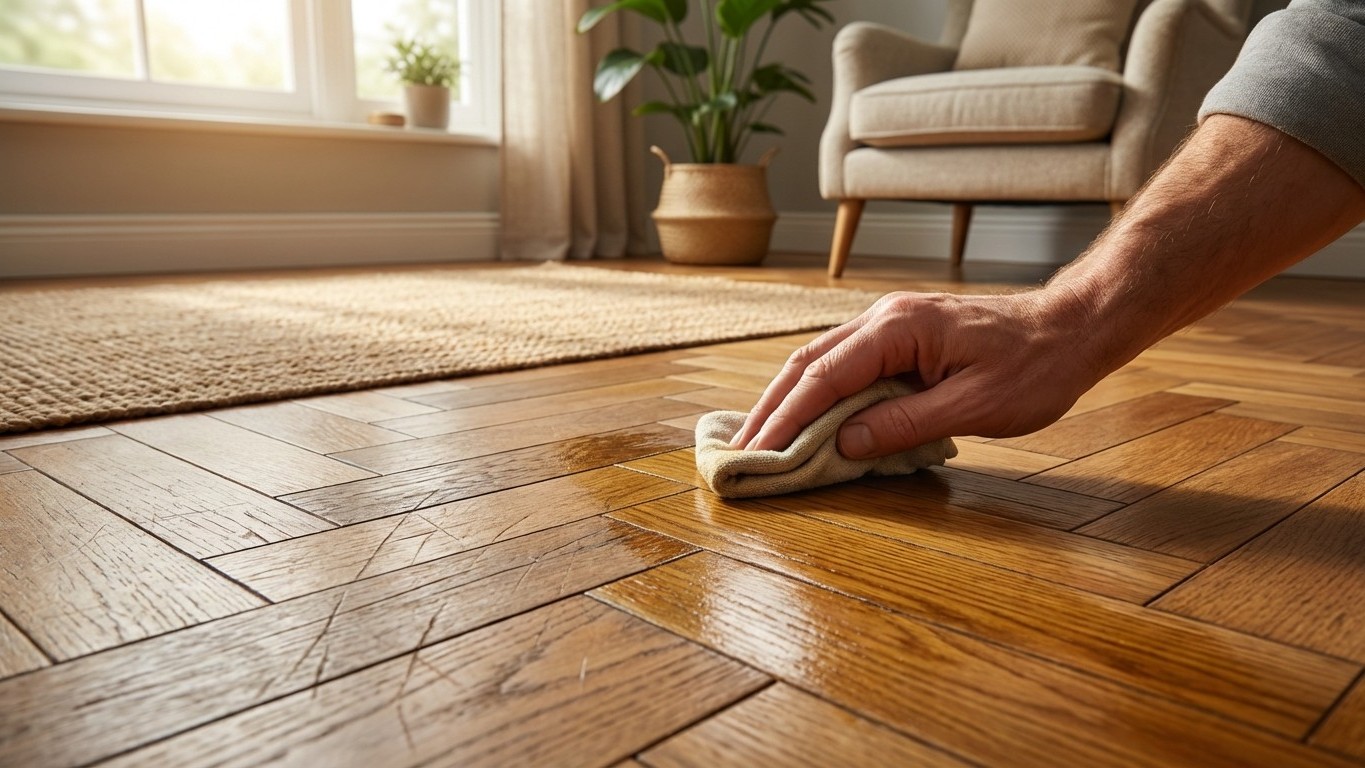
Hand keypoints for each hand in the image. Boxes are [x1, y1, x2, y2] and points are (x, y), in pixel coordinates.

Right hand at [730, 289, 1105, 458]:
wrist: (1072, 327)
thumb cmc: (1035, 366)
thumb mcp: (974, 406)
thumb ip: (904, 424)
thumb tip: (844, 444)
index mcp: (898, 328)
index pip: (823, 378)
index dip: (785, 419)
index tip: (757, 454)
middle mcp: (883, 318)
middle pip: (807, 364)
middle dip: (769, 409)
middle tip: (739, 452)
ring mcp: (889, 323)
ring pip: (819, 361)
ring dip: (786, 400)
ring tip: (758, 438)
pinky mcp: (900, 337)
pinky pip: (844, 364)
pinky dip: (815, 393)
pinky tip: (803, 417)